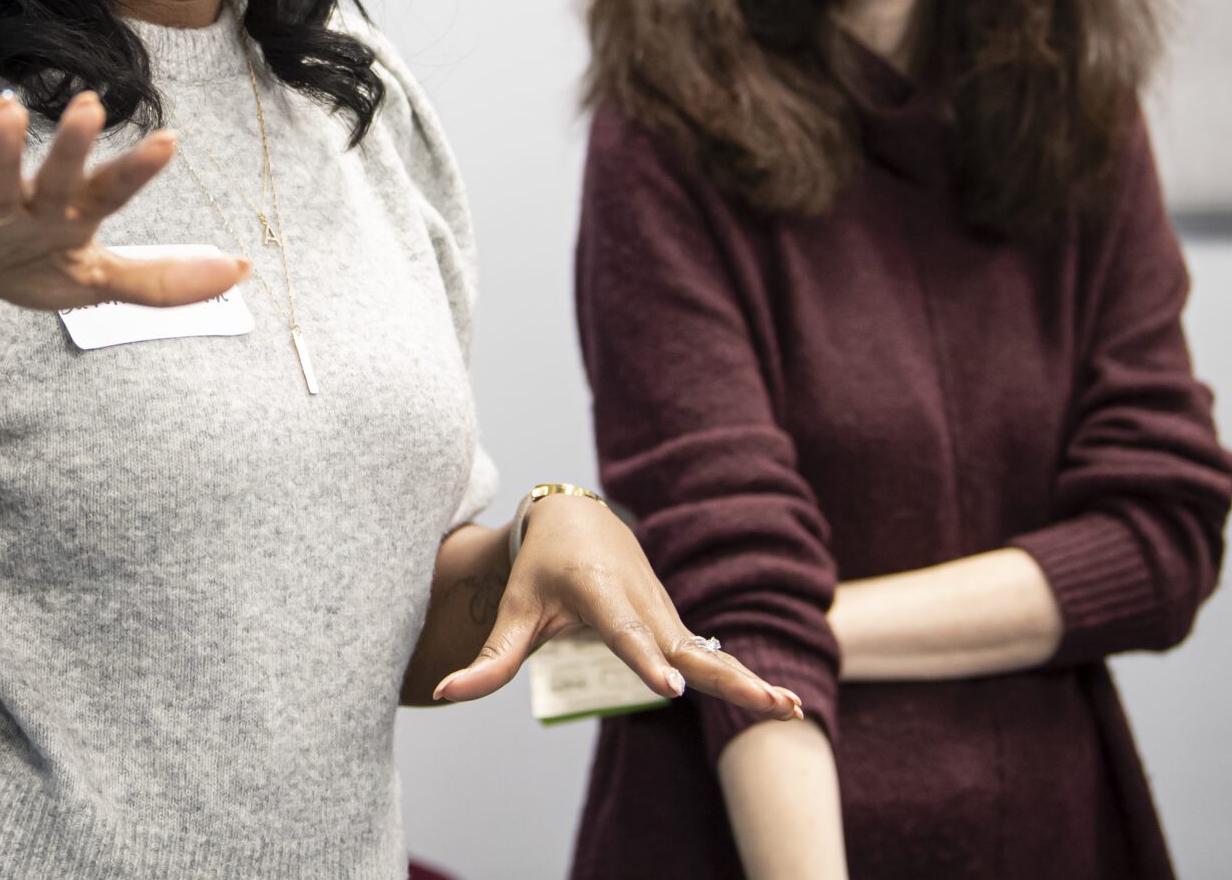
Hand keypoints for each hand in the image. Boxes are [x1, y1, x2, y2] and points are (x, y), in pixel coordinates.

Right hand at [0, 89, 249, 313]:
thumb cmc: (22, 262)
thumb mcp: (95, 279)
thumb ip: (162, 280)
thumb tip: (241, 270)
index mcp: (72, 214)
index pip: (112, 190)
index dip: (137, 169)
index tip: (169, 140)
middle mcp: (32, 202)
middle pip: (59, 175)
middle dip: (75, 146)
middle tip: (93, 104)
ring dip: (2, 148)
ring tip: (9, 106)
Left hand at [431, 494, 804, 720]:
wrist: (574, 522)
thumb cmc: (539, 571)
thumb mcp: (513, 611)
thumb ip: (488, 660)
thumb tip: (442, 694)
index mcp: (600, 593)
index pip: (624, 632)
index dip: (644, 658)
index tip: (669, 686)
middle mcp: (641, 603)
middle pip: (685, 647)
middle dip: (724, 677)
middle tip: (764, 703)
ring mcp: (665, 615)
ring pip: (709, 653)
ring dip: (748, 681)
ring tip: (788, 708)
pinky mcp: (676, 627)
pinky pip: (713, 655)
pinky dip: (745, 677)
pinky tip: (784, 704)